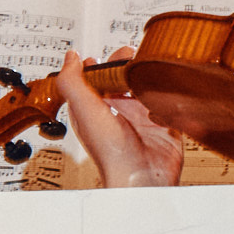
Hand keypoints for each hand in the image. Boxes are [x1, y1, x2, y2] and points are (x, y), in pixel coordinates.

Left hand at [53, 49, 184, 187]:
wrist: (142, 176)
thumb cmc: (111, 151)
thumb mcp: (84, 109)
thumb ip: (72, 82)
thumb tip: (70, 57)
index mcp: (93, 111)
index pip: (92, 82)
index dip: (96, 67)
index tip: (99, 57)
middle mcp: (115, 114)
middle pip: (119, 81)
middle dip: (124, 67)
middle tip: (129, 57)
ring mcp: (139, 119)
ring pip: (143, 88)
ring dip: (145, 77)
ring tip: (146, 68)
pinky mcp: (161, 124)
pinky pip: (163, 101)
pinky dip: (163, 93)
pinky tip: (160, 90)